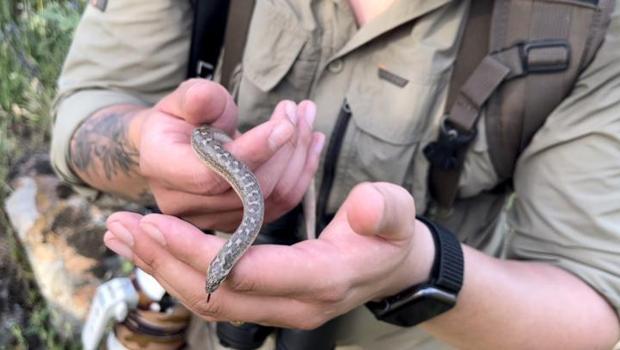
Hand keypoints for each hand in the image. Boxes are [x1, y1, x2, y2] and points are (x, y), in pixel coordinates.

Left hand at [104, 182, 434, 328]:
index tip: (155, 222)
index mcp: (321, 279)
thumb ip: (385, 210)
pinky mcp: (268, 303)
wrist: (392, 266)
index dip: (199, 251)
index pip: (248, 272)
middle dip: (164, 261)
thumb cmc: (390, 235)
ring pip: (209, 301)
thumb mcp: (397, 213)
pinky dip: (179, 273)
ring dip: (162, 270)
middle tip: (122, 227)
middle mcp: (293, 304)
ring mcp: (278, 309)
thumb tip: (364, 208)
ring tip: (123, 237)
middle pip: (216, 294)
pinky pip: (216, 296)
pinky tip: (155, 250)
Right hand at [134, 79, 324, 230]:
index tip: (285, 123)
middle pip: (249, 188)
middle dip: (284, 147)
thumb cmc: (179, 118)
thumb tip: (204, 96)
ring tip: (306, 118)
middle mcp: (183, 203)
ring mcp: (212, 219)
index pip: (212, 174)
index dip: (253, 152)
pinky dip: (302, 173)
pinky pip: (280, 205)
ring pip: (271, 197)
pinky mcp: (239, 223)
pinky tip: (312, 142)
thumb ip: (196, 98)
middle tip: (298, 110)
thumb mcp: (182, 99)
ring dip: (299, 157)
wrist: (173, 148)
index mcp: (162, 168)